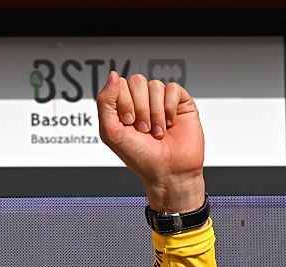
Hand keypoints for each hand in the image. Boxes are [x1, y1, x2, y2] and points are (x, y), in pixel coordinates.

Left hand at [97, 71, 204, 212]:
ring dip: (154, 113)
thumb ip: (105, 102)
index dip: (124, 103)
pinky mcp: (180, 102)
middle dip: (139, 108)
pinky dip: (169, 108)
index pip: (120, 84)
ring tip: (156, 131)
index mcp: (123, 106)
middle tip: (143, 129)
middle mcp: (142, 101)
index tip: (128, 123)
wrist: (167, 171)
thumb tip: (113, 75)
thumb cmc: (139, 156)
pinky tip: (169, 123)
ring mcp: (161, 101)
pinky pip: (173, 89)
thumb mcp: (110, 132)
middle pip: (137, 81)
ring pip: (155, 86)